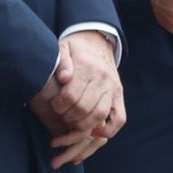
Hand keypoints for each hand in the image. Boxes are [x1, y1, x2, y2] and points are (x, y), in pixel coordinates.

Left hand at [30, 34, 125, 168]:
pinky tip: (93, 132)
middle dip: (67, 117)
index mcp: (86, 65)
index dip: (58, 106)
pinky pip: (119, 118)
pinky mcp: (119, 94)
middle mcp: (102, 77)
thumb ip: (62, 61)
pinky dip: (107, 130)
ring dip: (82, 125)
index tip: (53, 106)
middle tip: (60, 116)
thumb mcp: (64, 47)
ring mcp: (112, 87)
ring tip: (71, 123)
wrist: (97, 41)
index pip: (71, 95)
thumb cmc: (75, 48)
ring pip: (98, 115)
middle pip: (83, 108)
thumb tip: (63, 78)